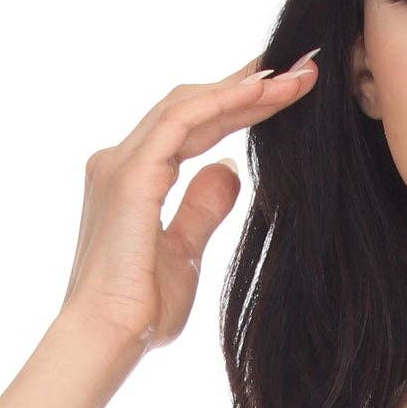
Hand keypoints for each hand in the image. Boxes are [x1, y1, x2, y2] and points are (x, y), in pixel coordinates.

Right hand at [59, 54, 320, 354]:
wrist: (106, 339)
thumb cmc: (140, 311)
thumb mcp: (184, 253)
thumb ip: (203, 207)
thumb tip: (229, 170)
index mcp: (132, 178)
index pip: (191, 126)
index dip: (236, 105)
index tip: (282, 89)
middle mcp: (121, 161)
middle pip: (191, 105)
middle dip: (246, 85)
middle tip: (300, 68)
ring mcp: (122, 164)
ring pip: (189, 104)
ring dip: (245, 88)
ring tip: (296, 76)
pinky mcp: (131, 175)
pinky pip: (183, 121)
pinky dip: (224, 102)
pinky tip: (263, 93)